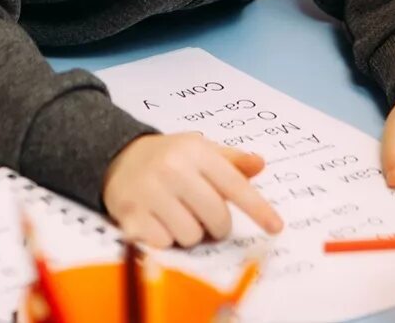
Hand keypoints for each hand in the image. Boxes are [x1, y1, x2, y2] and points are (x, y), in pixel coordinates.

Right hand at [102, 133, 284, 247]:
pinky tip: (158, 222)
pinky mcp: (130, 214)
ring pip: (191, 235)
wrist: (117, 157)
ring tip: (178, 217)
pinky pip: (164, 244)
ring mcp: (149, 192)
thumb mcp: (199, 150)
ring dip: (190, 234)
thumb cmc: (168, 157)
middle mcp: (172, 168)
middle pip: (216, 217)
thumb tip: (259, 164)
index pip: (234, 185)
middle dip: (217, 226)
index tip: (276, 227)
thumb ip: (230, 161)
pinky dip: (166, 240)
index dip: (258, 208)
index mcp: (194, 151)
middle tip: (206, 218)